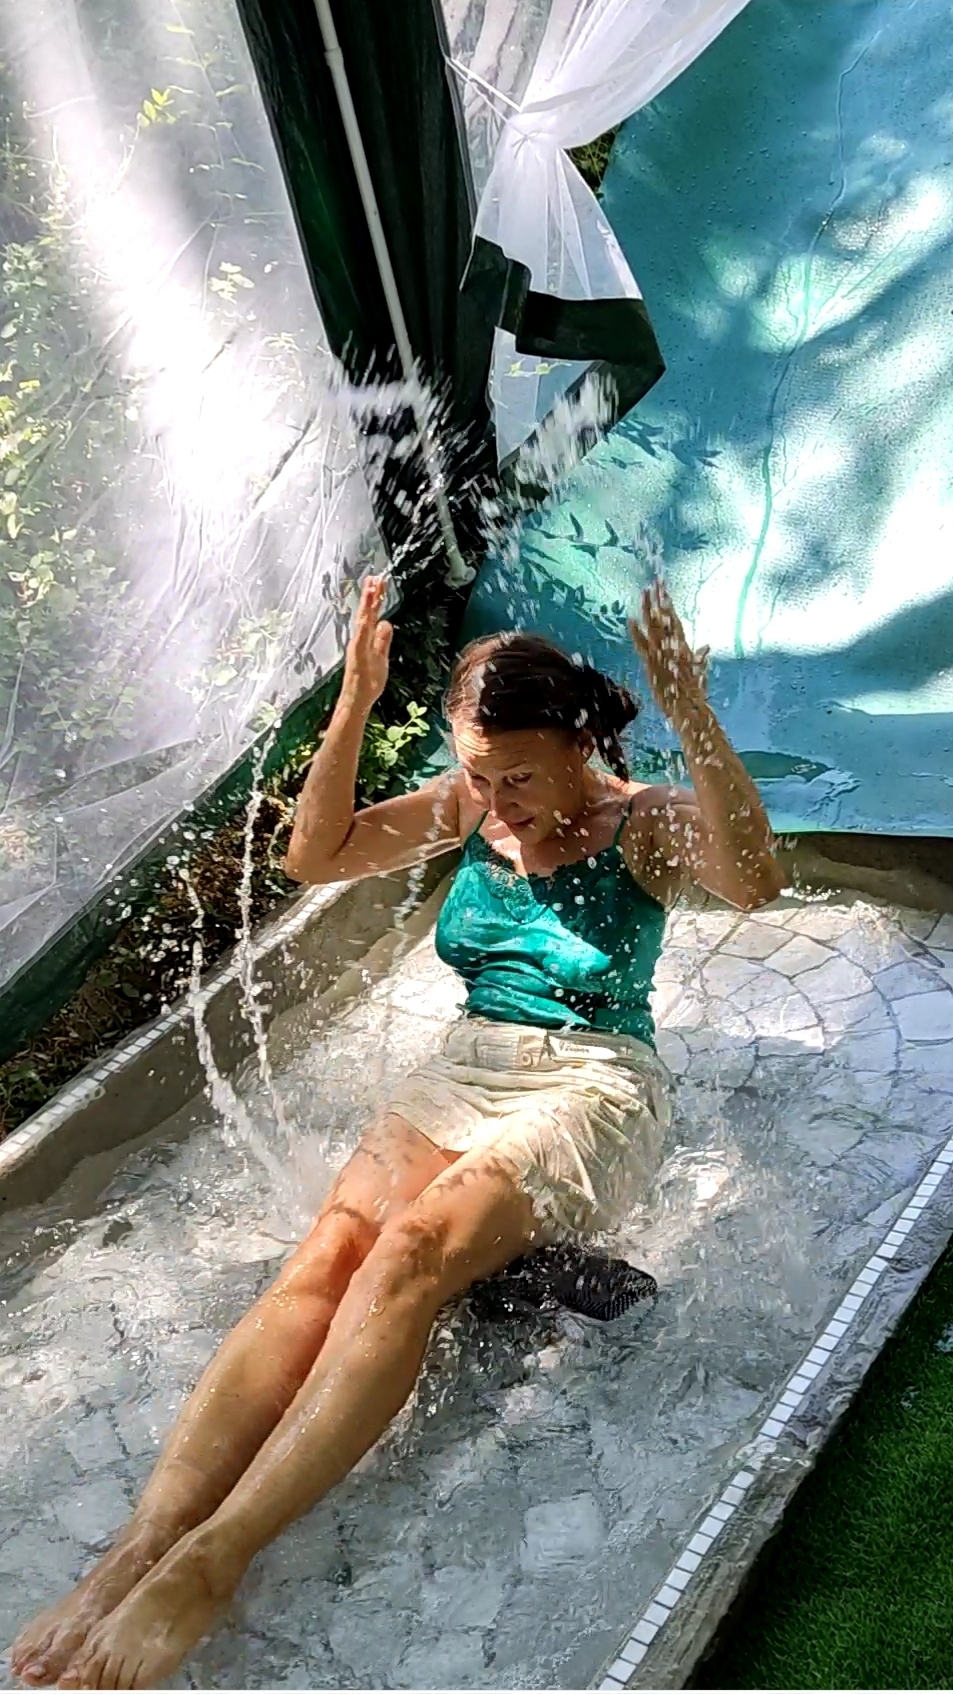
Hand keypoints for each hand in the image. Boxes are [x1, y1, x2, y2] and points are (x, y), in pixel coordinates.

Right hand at [342, 576, 392, 710]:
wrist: (357, 700)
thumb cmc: (368, 682)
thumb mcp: (381, 657)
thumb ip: (383, 640)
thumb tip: (387, 623)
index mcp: (367, 639)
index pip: (372, 615)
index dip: (375, 599)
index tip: (378, 582)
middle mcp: (360, 640)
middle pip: (367, 613)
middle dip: (371, 595)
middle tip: (375, 577)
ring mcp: (358, 647)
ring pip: (363, 621)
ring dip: (367, 605)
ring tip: (370, 588)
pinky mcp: (358, 656)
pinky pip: (361, 639)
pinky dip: (364, 627)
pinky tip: (367, 616)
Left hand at [629, 580, 709, 727]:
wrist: (692, 711)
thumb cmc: (695, 697)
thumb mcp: (700, 674)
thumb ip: (701, 660)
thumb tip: (707, 646)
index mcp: (684, 649)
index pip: (675, 622)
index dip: (668, 605)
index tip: (663, 589)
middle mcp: (676, 648)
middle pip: (666, 619)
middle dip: (660, 600)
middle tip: (654, 582)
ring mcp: (665, 656)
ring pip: (656, 628)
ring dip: (649, 610)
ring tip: (644, 592)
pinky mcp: (656, 666)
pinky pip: (644, 647)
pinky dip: (637, 634)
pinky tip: (630, 621)